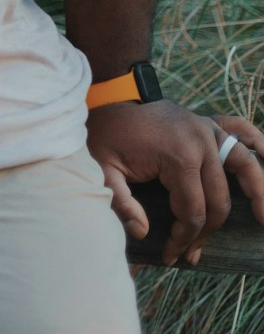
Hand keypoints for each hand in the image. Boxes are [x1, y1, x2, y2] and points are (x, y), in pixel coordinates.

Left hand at [86, 99, 263, 265]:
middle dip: (206, 232)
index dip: (184, 239)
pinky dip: (258, 144)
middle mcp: (201, 141)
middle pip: (218, 201)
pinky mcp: (207, 122)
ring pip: (244, 167)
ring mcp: (207, 128)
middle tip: (191, 253)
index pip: (193, 212)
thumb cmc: (107, 135)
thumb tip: (143, 232)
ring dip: (259, 193)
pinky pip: (240, 130)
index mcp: (179, 155)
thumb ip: (121, 203)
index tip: (170, 255)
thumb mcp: (103, 169)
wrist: (109, 97)